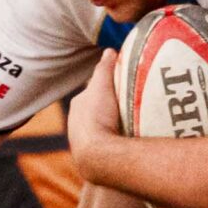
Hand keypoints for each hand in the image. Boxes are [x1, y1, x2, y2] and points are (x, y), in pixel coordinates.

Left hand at [65, 50, 122, 170]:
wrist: (96, 156)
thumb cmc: (98, 118)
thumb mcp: (102, 86)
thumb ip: (105, 68)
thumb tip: (109, 51)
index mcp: (78, 104)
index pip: (94, 90)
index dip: (107, 85)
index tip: (122, 84)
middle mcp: (76, 123)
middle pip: (97, 109)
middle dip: (110, 107)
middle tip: (130, 105)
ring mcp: (83, 141)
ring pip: (101, 128)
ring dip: (112, 126)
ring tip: (131, 126)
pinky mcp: (92, 156)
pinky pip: (105, 144)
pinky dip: (113, 140)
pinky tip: (125, 142)